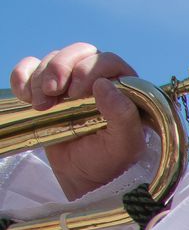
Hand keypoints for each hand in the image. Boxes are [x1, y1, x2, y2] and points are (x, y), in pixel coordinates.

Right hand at [10, 45, 145, 199]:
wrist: (82, 177)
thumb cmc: (109, 161)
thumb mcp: (125, 145)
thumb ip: (123, 117)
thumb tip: (104, 84)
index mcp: (124, 88)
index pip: (108, 61)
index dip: (89, 69)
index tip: (77, 93)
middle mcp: (99, 80)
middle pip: (79, 52)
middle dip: (60, 67)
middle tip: (54, 92)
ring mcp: (71, 83)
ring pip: (53, 58)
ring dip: (41, 78)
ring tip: (42, 106)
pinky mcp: (47, 88)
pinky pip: (29, 67)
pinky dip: (22, 77)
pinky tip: (26, 97)